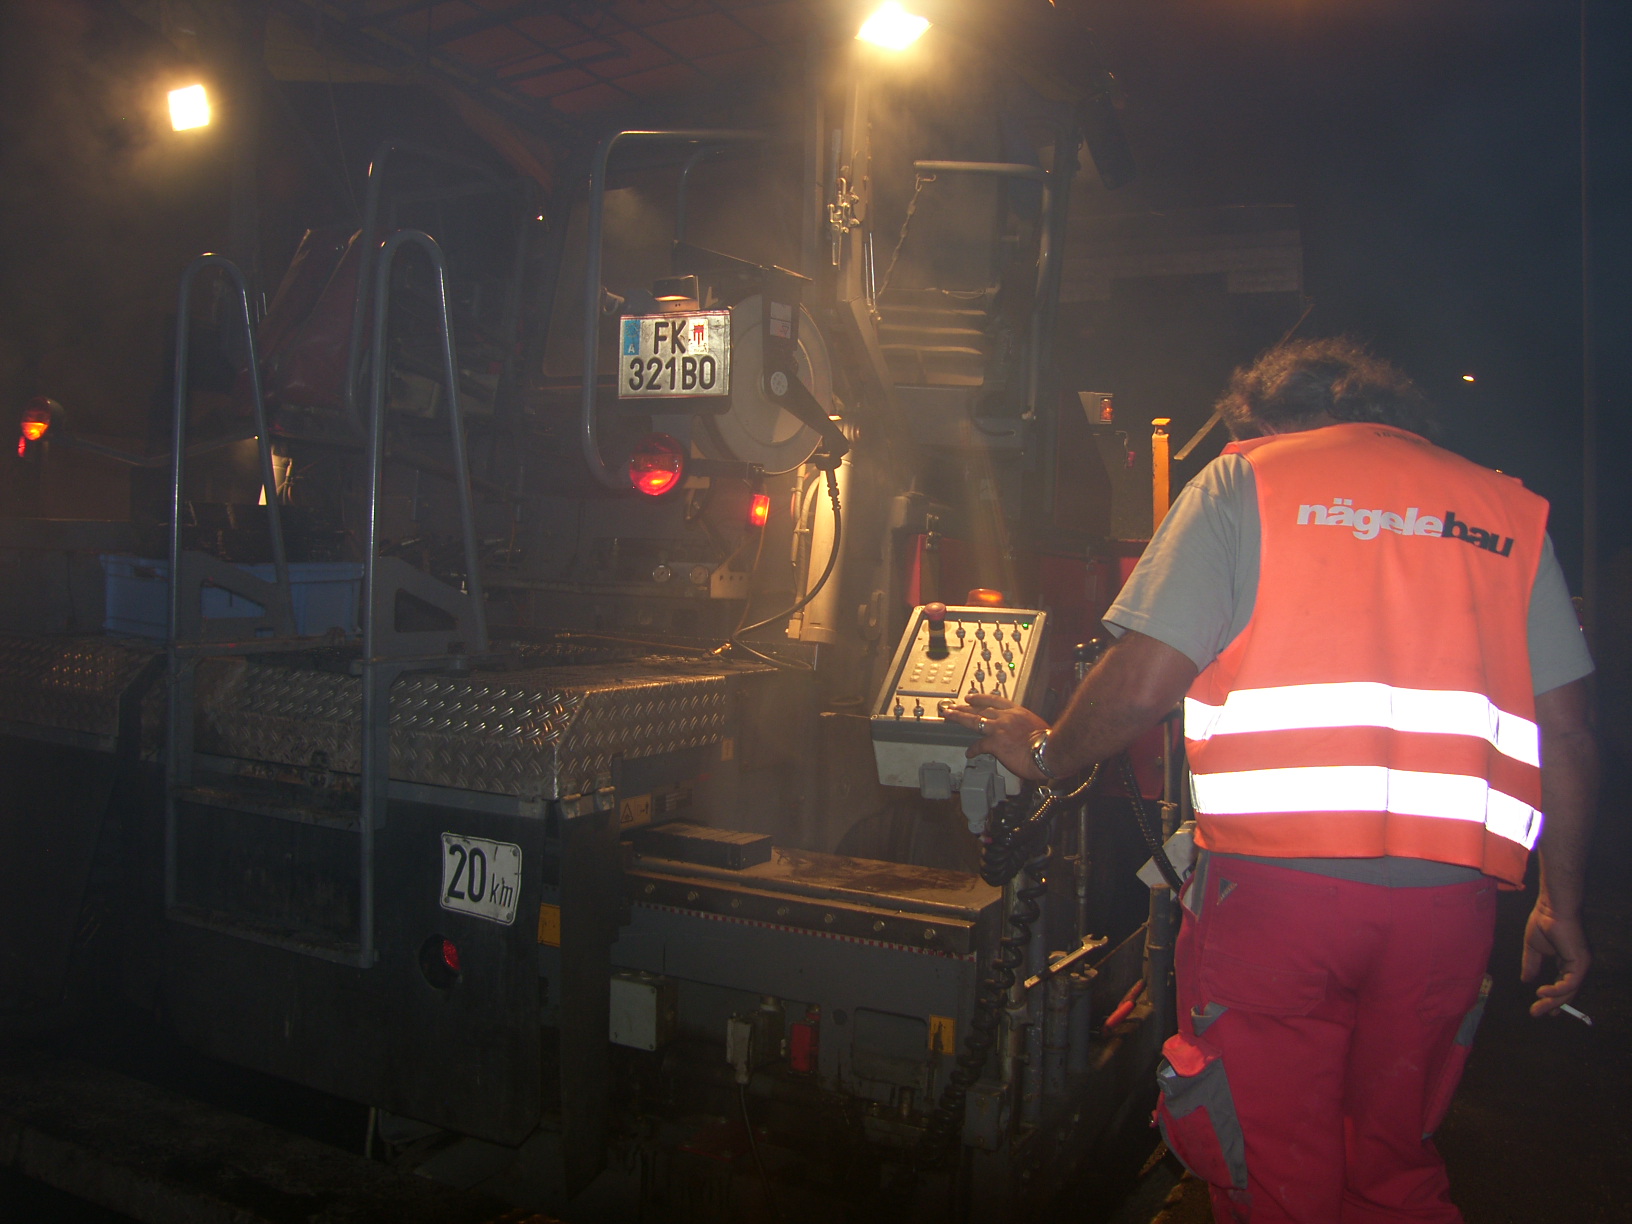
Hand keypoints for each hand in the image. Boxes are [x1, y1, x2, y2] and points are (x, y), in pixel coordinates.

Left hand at [941, 694, 1048, 780]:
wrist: (1050, 751)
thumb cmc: (1048, 743)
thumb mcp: (1036, 727)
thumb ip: (1024, 727)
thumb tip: (1021, 734)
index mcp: (1018, 711)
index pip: (995, 700)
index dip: (981, 698)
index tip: (972, 697)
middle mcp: (1007, 716)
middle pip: (980, 708)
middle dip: (965, 706)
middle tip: (954, 705)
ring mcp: (1000, 728)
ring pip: (974, 720)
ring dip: (959, 717)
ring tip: (949, 715)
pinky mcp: (996, 742)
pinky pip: (980, 745)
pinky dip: (973, 749)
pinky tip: (969, 753)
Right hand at [1520, 899, 1590, 1017]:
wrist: (1551, 908)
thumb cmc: (1543, 923)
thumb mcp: (1532, 948)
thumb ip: (1532, 965)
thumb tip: (1526, 981)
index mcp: (1566, 962)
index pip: (1562, 985)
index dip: (1553, 998)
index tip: (1540, 1008)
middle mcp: (1576, 966)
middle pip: (1566, 992)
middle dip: (1551, 1004)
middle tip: (1535, 1013)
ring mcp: (1580, 965)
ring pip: (1569, 991)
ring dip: (1553, 1001)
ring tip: (1538, 1007)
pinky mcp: (1580, 962)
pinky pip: (1570, 983)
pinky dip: (1557, 990)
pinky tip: (1542, 992)